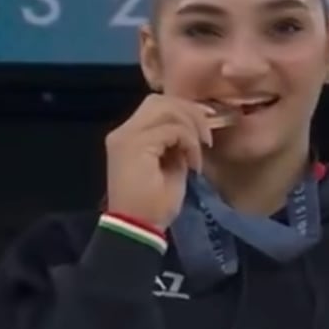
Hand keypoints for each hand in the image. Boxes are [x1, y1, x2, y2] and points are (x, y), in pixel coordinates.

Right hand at [104, 95, 218, 230]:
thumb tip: (191, 127)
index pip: (156, 105)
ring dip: (191, 126)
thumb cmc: (153, 204)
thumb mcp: (170, 164)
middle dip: (190, 112)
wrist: (138, 228)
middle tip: (206, 136)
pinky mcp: (135, 146)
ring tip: (200, 151)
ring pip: (166, 109)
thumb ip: (174, 141)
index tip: (206, 127)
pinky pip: (172, 129)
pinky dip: (189, 142)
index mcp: (128, 135)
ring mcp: (126, 137)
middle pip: (160, 100)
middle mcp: (122, 131)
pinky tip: (193, 164)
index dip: (184, 110)